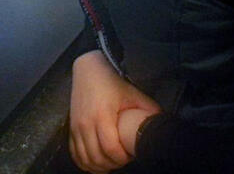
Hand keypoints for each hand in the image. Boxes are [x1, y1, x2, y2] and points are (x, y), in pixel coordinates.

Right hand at [68, 51, 160, 172]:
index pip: (111, 149)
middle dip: (113, 164)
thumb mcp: (133, 93)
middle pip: (97, 158)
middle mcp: (86, 124)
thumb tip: (162, 123)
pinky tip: (96, 163)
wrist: (88, 69)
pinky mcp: (71, 128)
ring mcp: (76, 127)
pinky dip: (85, 163)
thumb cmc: (111, 81)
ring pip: (85, 159)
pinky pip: (75, 154)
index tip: (131, 155)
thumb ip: (148, 109)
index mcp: (102, 116)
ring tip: (112, 163)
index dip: (122, 159)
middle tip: (123, 159)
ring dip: (99, 167)